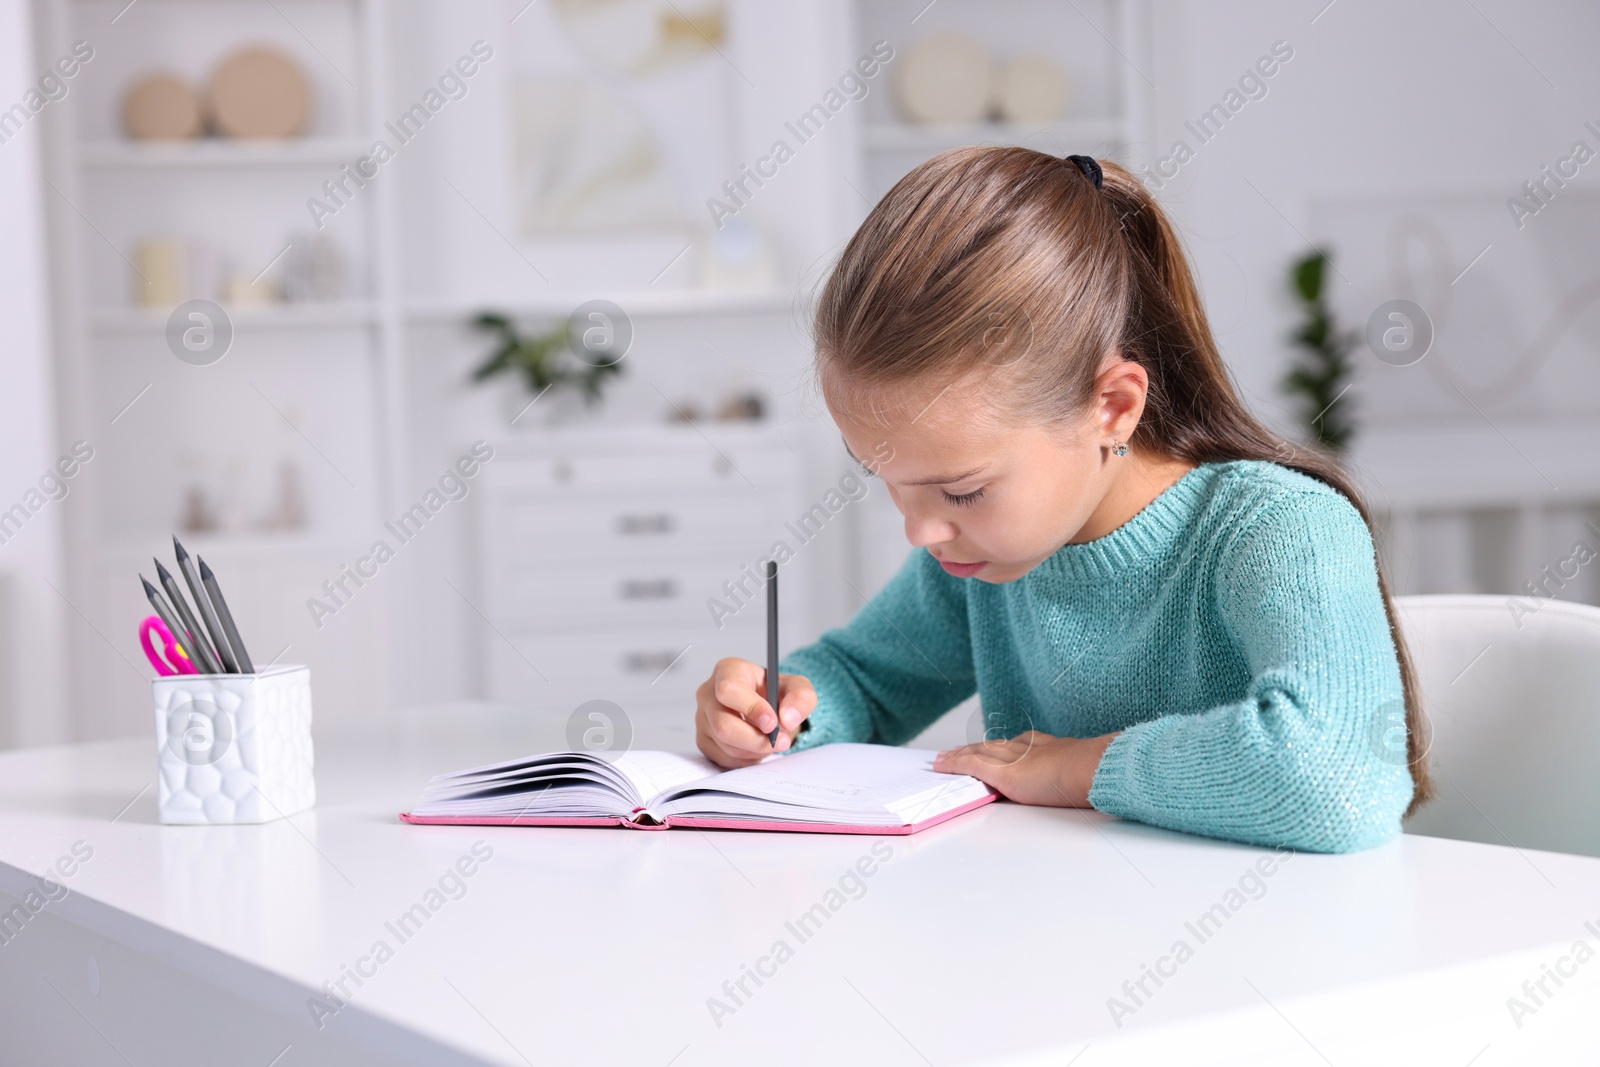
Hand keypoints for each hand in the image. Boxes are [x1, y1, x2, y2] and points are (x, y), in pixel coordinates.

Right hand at [695, 657, 816, 768]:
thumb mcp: (797, 688)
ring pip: (725, 745)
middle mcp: (709, 694)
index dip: (751, 708)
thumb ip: (800, 698)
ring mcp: (703, 719)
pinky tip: (757, 747)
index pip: (728, 689)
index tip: (773, 722)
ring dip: (755, 750)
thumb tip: (788, 719)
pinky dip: (747, 759)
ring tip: (772, 741)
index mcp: (728, 671)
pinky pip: (724, 758)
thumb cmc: (776, 693)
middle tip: (780, 741)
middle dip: (756, 739)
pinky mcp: (705, 741)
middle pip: (723, 724)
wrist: (767, 709)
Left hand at [932, 731, 1117, 806]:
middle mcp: (1025, 748)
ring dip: (957, 755)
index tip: (993, 746)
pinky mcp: (1002, 773)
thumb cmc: (1095, 773)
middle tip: (956, 750)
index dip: (1000, 746)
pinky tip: (940, 764)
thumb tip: (1091, 782)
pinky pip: (970, 765)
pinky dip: (953, 764)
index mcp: (1046, 747)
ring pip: (976, 752)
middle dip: (973, 748)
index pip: (1016, 743)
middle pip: (991, 746)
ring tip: (942, 757)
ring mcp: (1012, 759)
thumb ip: (1078, 774)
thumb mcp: (1085, 770)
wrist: (1091, 769)